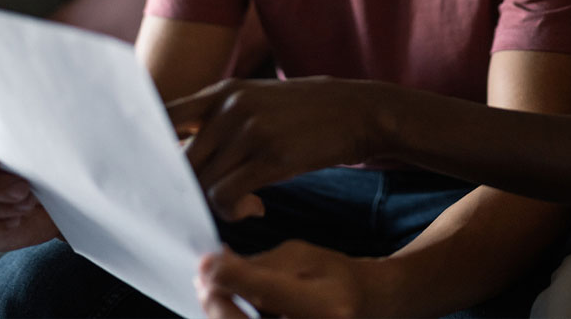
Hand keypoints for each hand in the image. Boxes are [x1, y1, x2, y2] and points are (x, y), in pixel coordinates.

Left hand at [167, 77, 388, 220]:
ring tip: (244, 202)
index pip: (162, 115)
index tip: (153, 170)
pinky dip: (235, 210)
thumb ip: (219, 119)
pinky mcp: (271, 156)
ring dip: (216, 202)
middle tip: (208, 200)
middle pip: (179, 159)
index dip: (149, 146)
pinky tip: (256, 207)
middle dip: (187, 188)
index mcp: (222, 91)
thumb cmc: (305, 113)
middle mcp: (229, 106)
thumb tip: (182, 157)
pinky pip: (227, 196)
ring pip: (201, 182)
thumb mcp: (257, 100)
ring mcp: (249, 130)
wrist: (359, 110)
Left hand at [195, 241, 375, 317]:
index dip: (226, 276)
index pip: (263, 292)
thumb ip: (258, 265)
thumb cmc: (335, 277)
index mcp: (324, 306)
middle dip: (215, 303)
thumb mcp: (302, 257)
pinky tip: (229, 307)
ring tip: (216, 291)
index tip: (205, 261)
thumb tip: (214, 266)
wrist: (367, 307)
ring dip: (220, 313)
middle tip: (203, 280)